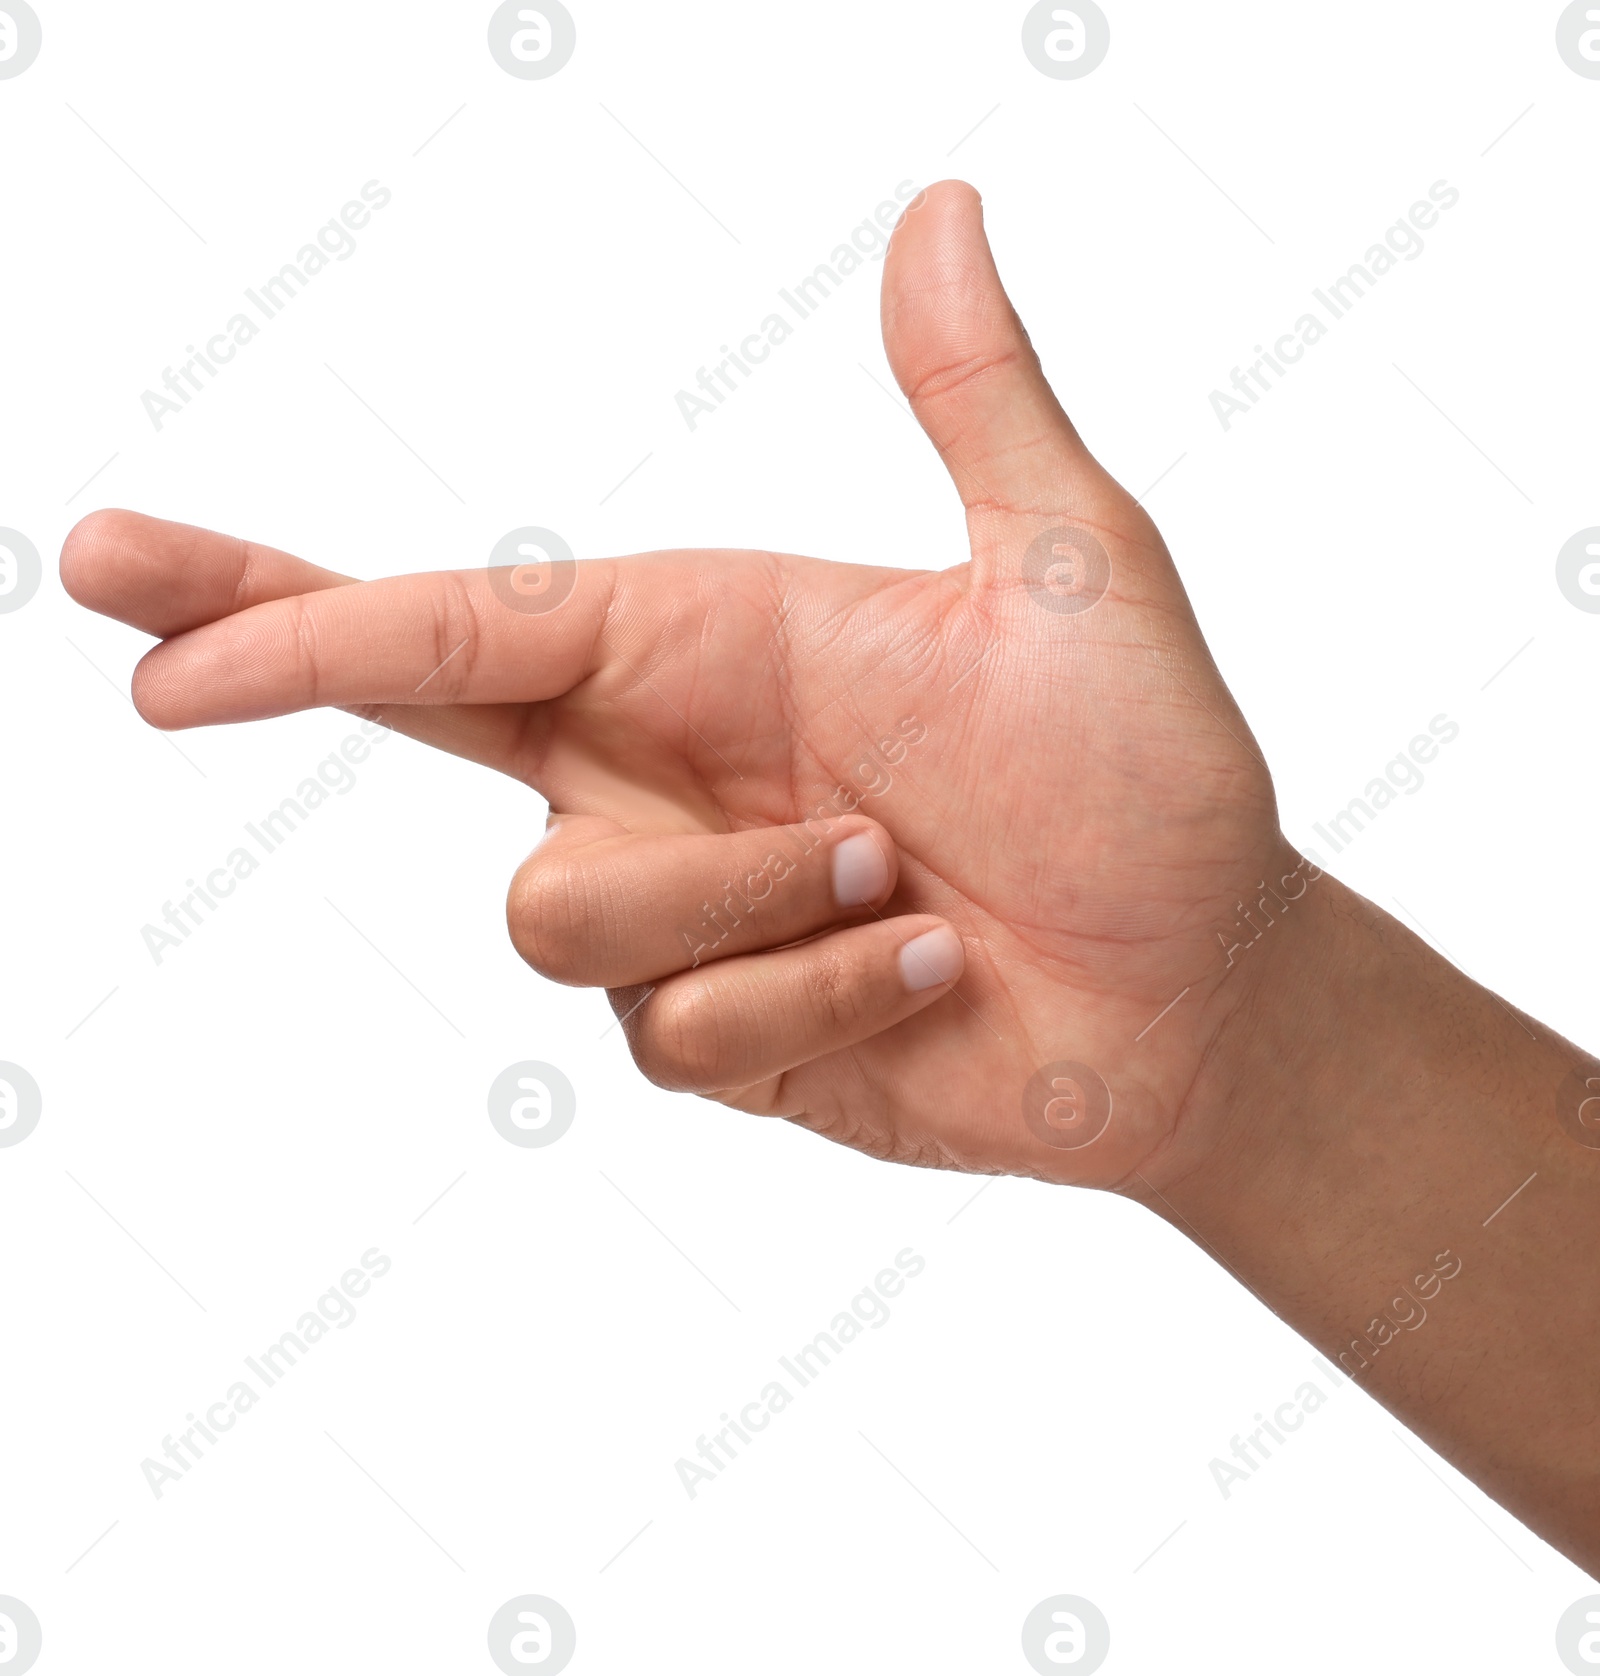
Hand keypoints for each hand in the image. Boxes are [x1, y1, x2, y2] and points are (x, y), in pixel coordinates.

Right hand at [62, 180, 1290, 1190]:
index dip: (295, 606)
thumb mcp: (1075, 574)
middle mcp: (664, 772)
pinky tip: (922, 971)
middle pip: (409, 732)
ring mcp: (682, 917)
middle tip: (144, 663)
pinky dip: (819, 996)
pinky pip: (677, 1028)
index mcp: (712, 645)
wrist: (1200, 985)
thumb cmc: (1148, 778)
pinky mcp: (714, 1037)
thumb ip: (980, 403)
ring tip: (906, 879)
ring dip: (751, 895)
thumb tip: (940, 206)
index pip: (468, 615)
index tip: (129, 587)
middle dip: (271, 672)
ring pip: (566, 913)